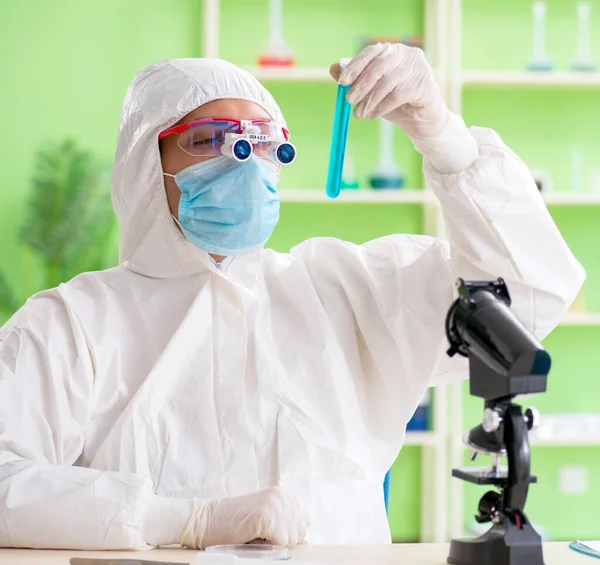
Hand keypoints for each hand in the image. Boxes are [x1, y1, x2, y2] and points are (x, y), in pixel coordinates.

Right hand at [181, 485, 308, 548]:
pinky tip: (253, 535)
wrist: (206, 521)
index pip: (303, 522)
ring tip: (255, 534)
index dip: (288, 534)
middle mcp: (280, 495)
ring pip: (291, 539)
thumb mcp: (264, 524)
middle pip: (299, 531)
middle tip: (260, 534)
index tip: (270, 533)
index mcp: (281, 494)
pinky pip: (281, 541)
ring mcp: (273, 503)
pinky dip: (268, 545)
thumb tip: (305, 544)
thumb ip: (285, 528)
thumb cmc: (233, 525)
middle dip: (283, 539)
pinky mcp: (265, 515)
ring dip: (274, 543)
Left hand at [329, 43, 478, 173]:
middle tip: (349, 101)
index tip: (342, 82)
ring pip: (387, 82)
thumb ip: (355, 80)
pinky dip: (382, 107)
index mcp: (394, 51)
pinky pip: (397, 95)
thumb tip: (333, 69)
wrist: (422, 123)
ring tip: (359, 114)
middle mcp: (408, 55)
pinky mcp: (425, 85)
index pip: (372, 52)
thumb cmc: (397, 105)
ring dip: (369, 100)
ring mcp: (419, 69)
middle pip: (379, 65)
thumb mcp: (372, 93)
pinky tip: (373, 115)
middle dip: (361, 85)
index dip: (355, 66)